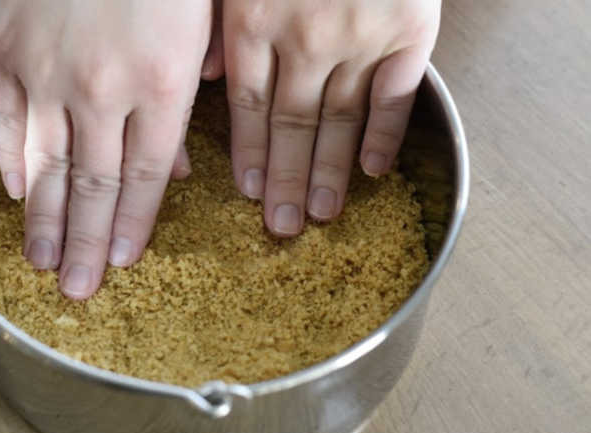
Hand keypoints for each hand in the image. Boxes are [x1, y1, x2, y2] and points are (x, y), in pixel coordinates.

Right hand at [0, 0, 211, 298]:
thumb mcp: (202, 22)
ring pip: (45, 165)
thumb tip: (179, 165)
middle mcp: (103, 89)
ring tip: (41, 262)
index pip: (146, 176)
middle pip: (93, 185)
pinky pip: (8, 121)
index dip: (132, 226)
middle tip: (77, 289)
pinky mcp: (9, 49)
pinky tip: (15, 196)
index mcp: (161, 82)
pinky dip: (11, 162)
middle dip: (85, 244)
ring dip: (44, 219)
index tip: (121, 263)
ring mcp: (50, 71)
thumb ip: (192, 96)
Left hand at [203, 0, 439, 235]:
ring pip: (339, 119)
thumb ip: (220, 18)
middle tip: (281, 226)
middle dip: (285, 179)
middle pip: (291, 124)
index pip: (249, 105)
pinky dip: (384, 134)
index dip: (250, 151)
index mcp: (256, 17)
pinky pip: (395, 94)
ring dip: (328, 171)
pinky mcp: (409, 27)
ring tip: (320, 213)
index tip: (249, 190)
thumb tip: (209, 78)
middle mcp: (305, 36)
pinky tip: (373, 171)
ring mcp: (359, 34)